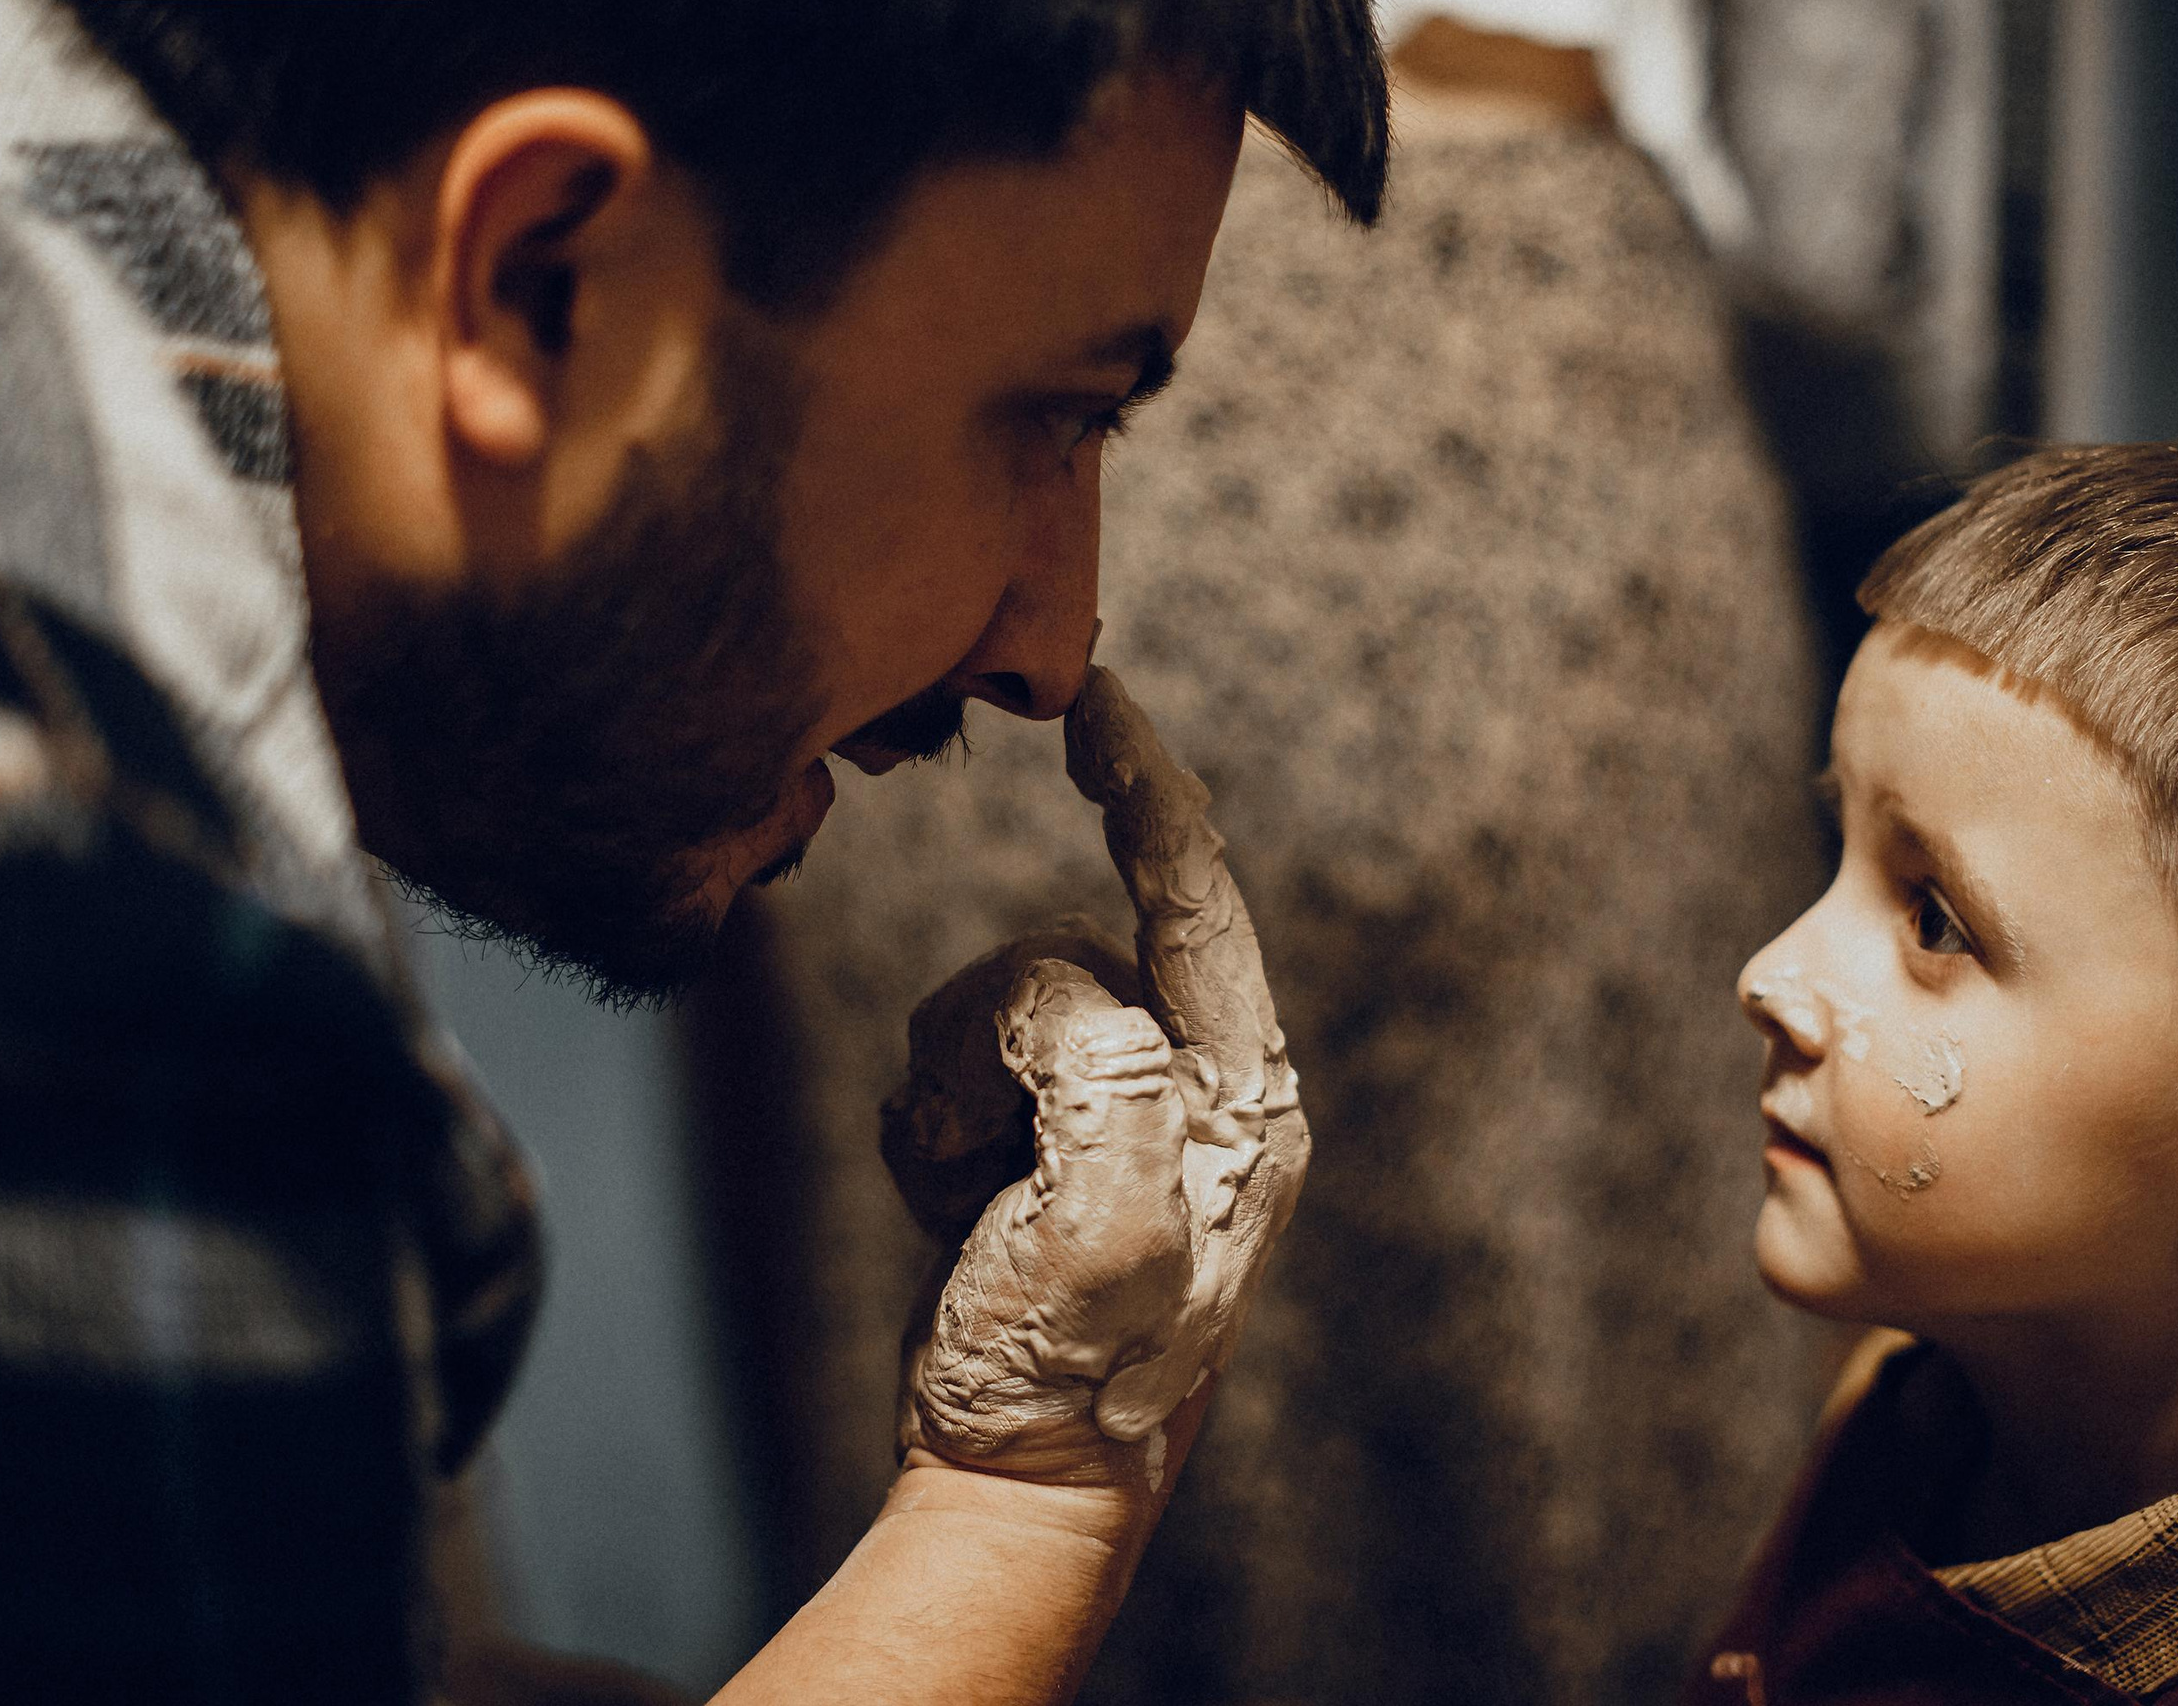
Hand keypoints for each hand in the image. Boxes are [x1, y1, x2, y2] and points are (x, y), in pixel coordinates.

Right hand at [884, 666, 1308, 1484]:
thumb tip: (1067, 992)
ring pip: (996, 1002)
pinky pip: (959, 1058)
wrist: (1016, 1481)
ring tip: (970, 1195)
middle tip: (982, 1157)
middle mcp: (1201, 1090)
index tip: (1098, 695)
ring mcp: (1122, 1113)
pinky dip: (932, 1121)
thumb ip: (1102, 1075)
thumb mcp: (1104, 1231)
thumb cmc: (1070, 1375)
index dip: (1146, 787)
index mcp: (1245, 1097)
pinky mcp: (1051, 1135)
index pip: (1195, 897)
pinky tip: (956, 1202)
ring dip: (953, 1088)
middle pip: (1065, 954)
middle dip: (992, 1037)